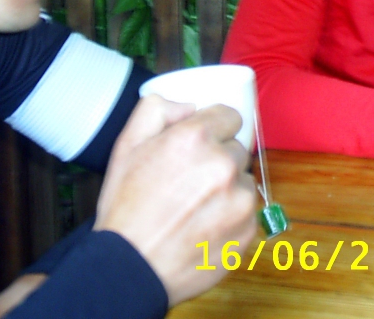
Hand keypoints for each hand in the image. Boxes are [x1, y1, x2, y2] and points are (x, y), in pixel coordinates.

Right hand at [93, 95, 258, 305]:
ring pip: (243, 182)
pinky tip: (203, 227)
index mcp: (196, 138)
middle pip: (236, 150)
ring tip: (194, 208)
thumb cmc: (126, 208)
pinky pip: (247, 213)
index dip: (214, 129)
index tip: (202, 143)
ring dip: (227, 190)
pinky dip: (231, 218)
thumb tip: (189, 105)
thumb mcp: (126, 145)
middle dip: (218, 160)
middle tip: (190, 181)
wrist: (130, 267)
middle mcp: (223, 165)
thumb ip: (156, 109)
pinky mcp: (248, 231)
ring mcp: (239, 200)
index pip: (230, 116)